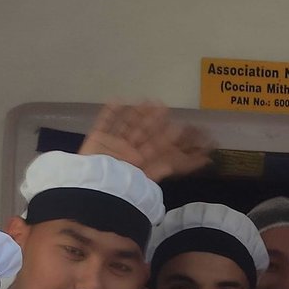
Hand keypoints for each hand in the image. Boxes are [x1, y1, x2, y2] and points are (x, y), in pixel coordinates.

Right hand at [79, 99, 213, 179]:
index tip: (175, 122)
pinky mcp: (96, 140)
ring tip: (143, 100)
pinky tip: (116, 100)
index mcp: (141, 162)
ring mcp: (112, 146)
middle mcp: (127, 153)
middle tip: (161, 105)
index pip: (156, 145)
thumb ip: (165, 168)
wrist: (96, 188)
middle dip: (150, 120)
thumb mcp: (149, 178)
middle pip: (141, 133)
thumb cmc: (123, 185)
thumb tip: (192, 164)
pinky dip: (109, 113)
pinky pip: (104, 123)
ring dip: (133, 114)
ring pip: (125, 126)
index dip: (165, 134)